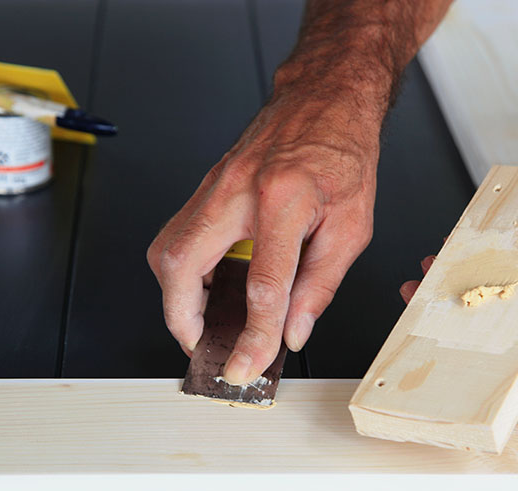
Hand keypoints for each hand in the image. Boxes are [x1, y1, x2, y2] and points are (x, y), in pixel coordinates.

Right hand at [147, 81, 382, 384]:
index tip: (247, 365)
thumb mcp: (351, 226)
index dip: (254, 336)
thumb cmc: (342, 151)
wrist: (325, 97)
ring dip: (174, 295)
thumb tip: (292, 331)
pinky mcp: (207, 186)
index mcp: (285, 199)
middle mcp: (238, 189)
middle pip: (180, 263)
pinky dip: (182, 270)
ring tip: (199, 321)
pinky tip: (203, 285)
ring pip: (166, 248)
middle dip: (180, 316)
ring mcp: (215, 184)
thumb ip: (319, 285)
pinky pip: (177, 234)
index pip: (262, 284)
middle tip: (200, 343)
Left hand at [399, 207, 517, 378]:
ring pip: (503, 306)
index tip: (447, 342)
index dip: (485, 354)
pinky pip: (510, 279)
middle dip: (462, 317)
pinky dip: (482, 267)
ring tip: (433, 272)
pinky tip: (458, 254)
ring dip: (465, 288)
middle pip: (507, 335)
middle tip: (424, 296)